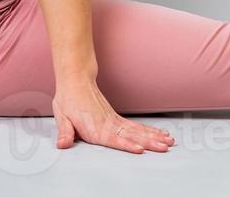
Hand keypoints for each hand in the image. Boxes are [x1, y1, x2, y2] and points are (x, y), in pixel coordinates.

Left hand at [52, 78, 173, 153]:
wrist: (75, 80)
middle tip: (163, 147)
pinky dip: (149, 130)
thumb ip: (65, 132)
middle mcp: (108, 124)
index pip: (113, 139)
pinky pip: (136, 126)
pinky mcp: (117, 119)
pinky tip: (160, 134)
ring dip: (154, 136)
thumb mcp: (61, 116)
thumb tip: (62, 144)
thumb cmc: (68, 100)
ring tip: (168, 142)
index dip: (126, 145)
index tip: (140, 148)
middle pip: (132, 135)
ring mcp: (114, 121)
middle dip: (149, 142)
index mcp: (95, 127)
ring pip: (138, 130)